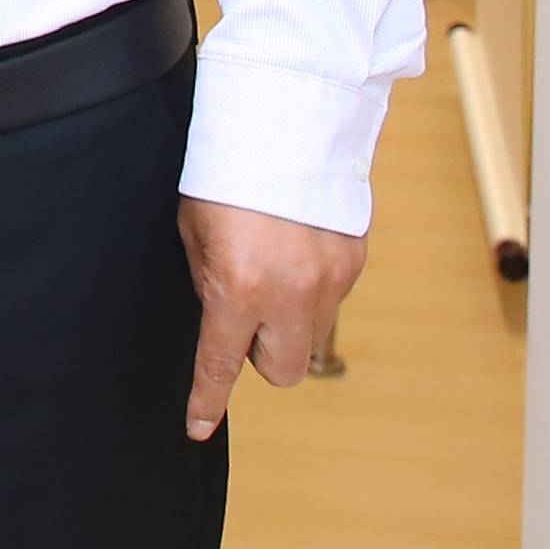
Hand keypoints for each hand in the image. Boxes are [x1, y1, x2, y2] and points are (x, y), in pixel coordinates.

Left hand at [178, 195, 366, 438]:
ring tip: (271, 264)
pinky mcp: (354, 262)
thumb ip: (209, 283)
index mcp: (240, 288)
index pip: (221, 365)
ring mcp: (330, 281)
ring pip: (310, 335)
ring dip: (288, 319)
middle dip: (261, 354)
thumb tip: (222, 314)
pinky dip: (311, 287)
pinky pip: (330, 299)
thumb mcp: (194, 231)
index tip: (197, 427)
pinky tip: (296, 247)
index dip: (207, 401)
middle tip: (244, 313)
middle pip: (282, 371)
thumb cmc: (226, 171)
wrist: (285, 121)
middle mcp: (291, 294)